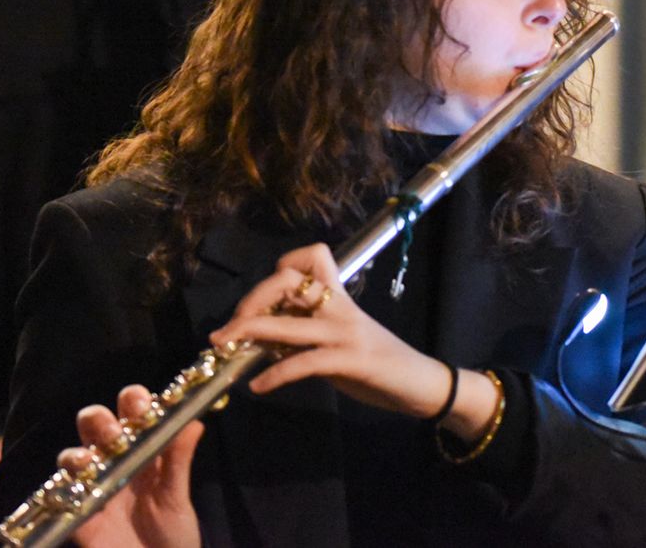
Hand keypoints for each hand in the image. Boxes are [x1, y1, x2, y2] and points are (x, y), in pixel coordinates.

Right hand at [57, 384, 203, 547]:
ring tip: (90, 460)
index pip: (133, 412)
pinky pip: (59, 496)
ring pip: (72, 455)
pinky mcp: (77, 516)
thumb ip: (179, 461)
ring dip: (77, 452)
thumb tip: (194, 421)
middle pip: (96, 424)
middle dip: (100, 419)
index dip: (134, 401)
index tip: (142, 407)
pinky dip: (63, 486)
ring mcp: (93, 487)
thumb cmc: (172, 534)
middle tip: (115, 433)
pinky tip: (77, 486)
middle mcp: (115, 462)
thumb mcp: (177, 497)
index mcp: (144, 451)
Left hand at [210, 243, 497, 440]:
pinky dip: (274, 375)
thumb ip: (308, 336)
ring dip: (248, 334)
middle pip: (287, 281)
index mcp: (340, 298)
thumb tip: (265, 341)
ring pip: (287, 324)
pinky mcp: (351, 360)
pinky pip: (303, 363)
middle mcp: (340, 307)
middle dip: (251, 301)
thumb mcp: (340, 342)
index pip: (312, 257)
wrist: (421, 385)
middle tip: (229, 328)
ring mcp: (345, 332)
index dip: (282, 267)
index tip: (259, 299)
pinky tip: (258, 387)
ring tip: (224, 347)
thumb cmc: (380, 365)